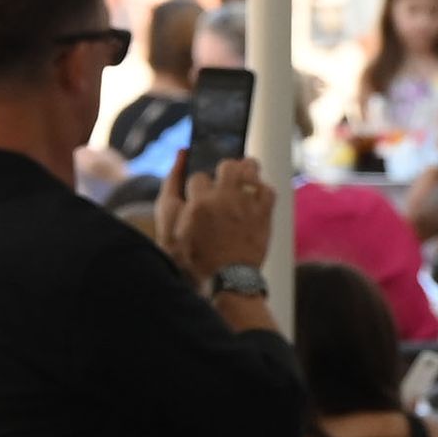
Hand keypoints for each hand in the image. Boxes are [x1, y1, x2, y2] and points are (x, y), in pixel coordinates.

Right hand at [165, 158, 275, 279]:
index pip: (198, 175)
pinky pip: (268, 189)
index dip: (198, 186)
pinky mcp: (264, 215)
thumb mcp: (169, 231)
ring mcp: (247, 206)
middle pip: (227, 164)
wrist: (227, 282)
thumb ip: (170, 193)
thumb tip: (181, 154)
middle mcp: (224, 200)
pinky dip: (262, 191)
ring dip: (245, 173)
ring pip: (251, 168)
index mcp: (198, 204)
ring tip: (240, 184)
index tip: (201, 195)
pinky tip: (254, 200)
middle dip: (223, 172)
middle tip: (223, 186)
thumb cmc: (194, 260)